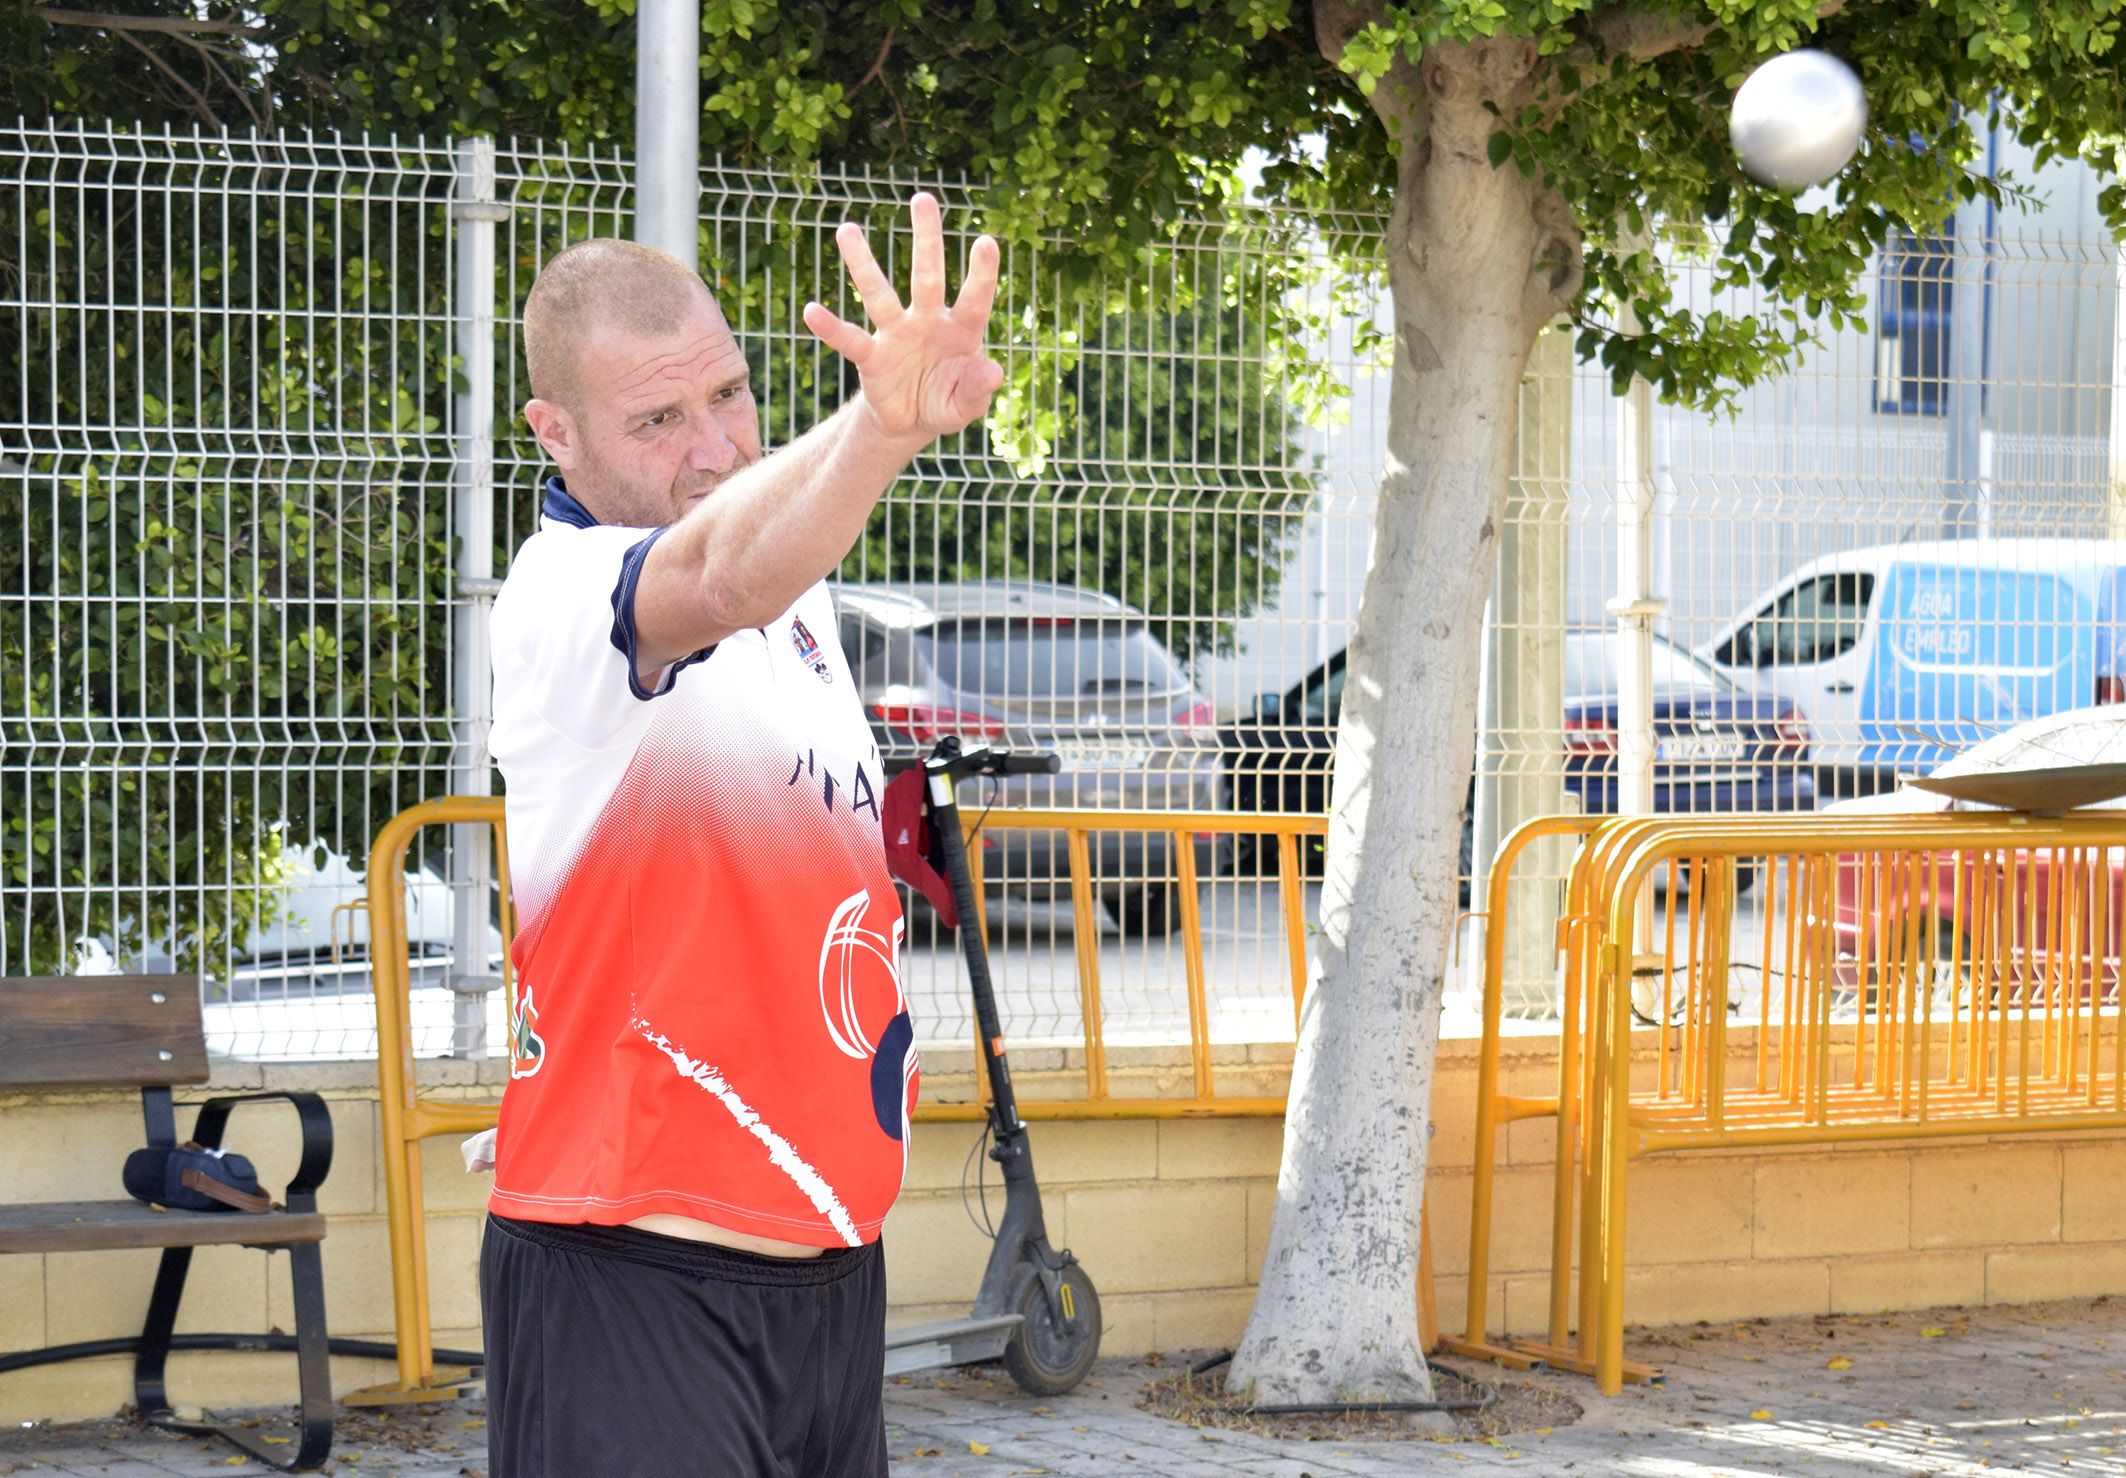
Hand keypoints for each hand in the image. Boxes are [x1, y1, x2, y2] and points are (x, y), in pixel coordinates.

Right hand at [801, 192, 1004, 443]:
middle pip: (927, 276)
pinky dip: (830, 328)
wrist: (911, 421)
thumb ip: (977, 389)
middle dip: (926, 240)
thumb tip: (994, 372)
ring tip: (846, 229)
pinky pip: (849, 339)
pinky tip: (811, 311)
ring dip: (863, 263)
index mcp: (960, 331)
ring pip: (879, 294)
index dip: (981, 274)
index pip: (974, 299)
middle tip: (922, 198)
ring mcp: (896, 334)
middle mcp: (927, 321)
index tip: (986, 241)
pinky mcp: (871, 357)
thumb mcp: (966, 404)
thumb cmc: (946, 402)